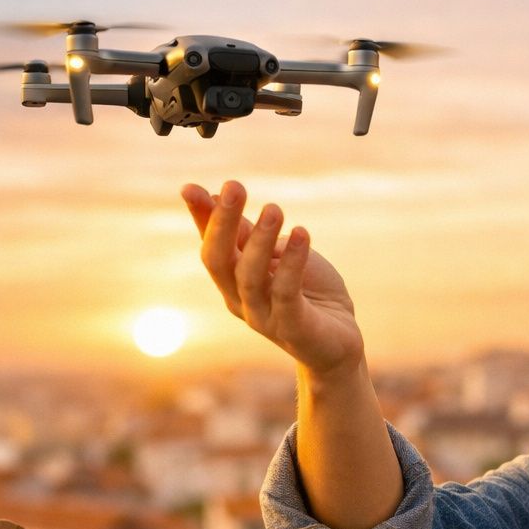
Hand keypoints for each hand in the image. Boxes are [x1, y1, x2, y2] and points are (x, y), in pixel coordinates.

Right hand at [181, 181, 363, 374]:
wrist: (338, 342)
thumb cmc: (308, 293)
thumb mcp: (278, 255)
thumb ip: (248, 232)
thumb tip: (215, 193)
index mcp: (233, 281)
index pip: (211, 246)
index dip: (202, 218)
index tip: (190, 187)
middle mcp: (240, 300)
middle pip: (219, 262)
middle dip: (222, 223)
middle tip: (233, 186)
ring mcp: (264, 317)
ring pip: (250, 277)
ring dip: (260, 240)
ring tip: (274, 208)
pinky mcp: (293, 328)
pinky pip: (286, 293)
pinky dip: (293, 263)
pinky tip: (301, 233)